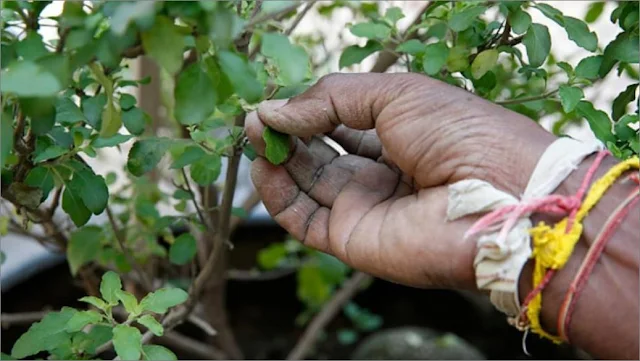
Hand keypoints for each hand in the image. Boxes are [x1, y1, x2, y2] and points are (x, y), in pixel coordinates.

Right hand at [245, 73, 554, 289]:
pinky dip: (277, 196)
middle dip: (286, 133)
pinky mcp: (352, 239)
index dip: (305, 110)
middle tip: (255, 119)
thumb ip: (330, 98)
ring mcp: (365, 206)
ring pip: (306, 184)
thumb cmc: (459, 133)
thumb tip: (273, 111)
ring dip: (276, 160)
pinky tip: (263, 169)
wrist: (498, 195)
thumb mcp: (394, 93)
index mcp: (397, 134)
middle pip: (318, 152)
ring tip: (253, 136)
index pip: (338, 120)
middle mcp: (379, 172)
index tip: (275, 100)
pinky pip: (303, 219)